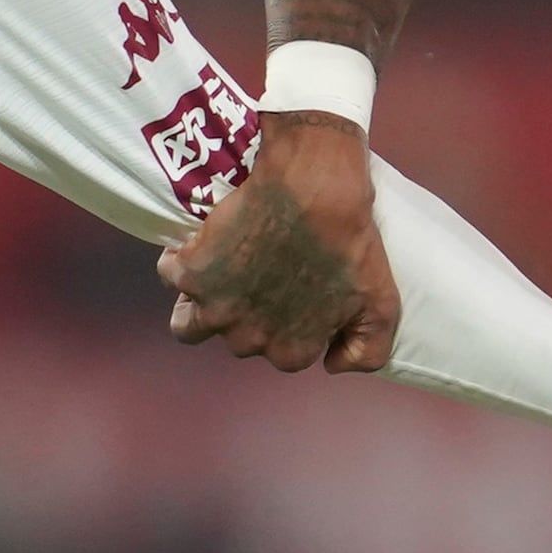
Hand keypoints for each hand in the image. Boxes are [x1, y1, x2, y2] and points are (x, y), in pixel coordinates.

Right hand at [157, 113, 398, 371]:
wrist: (313, 187)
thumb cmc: (351, 241)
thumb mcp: (381, 304)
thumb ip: (366, 351)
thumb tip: (331, 365)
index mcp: (291, 350)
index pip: (284, 354)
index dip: (288, 325)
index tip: (291, 299)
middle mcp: (248, 339)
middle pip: (237, 338)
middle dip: (246, 314)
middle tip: (259, 278)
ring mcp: (215, 308)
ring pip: (188, 325)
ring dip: (199, 306)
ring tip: (216, 276)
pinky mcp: (191, 272)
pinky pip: (170, 275)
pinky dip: (178, 261)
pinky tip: (196, 245)